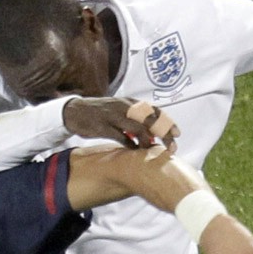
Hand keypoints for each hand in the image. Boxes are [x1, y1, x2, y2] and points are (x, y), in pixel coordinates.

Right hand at [62, 97, 179, 151]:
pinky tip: (135, 151)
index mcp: (131, 103)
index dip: (168, 122)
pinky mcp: (103, 126)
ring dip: (148, 140)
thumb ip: (137, 120)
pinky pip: (121, 136)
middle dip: (164, 133)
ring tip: (153, 150)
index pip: (155, 111)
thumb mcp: (121, 111)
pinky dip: (130, 144)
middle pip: (151, 120)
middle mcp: (126, 107)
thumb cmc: (101, 113)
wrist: (75, 111)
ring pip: (138, 127)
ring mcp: (114, 116)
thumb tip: (153, 134)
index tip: (177, 134)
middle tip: (172, 147)